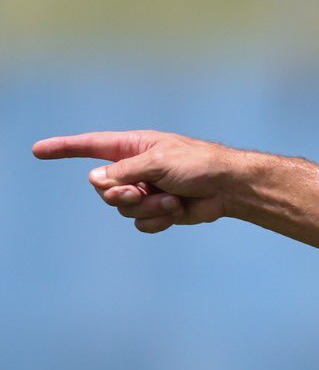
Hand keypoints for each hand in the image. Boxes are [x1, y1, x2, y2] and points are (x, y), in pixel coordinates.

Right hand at [33, 130, 239, 233]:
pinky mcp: (159, 211)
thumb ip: (124, 171)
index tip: (39, 150)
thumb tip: (96, 180)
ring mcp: (146, 191)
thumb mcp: (158, 161)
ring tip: (170, 200)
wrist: (229, 188)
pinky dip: (157, 220)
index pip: (90, 146)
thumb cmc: (199, 165)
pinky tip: (176, 211)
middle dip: (120, 194)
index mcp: (133, 147)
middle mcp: (135, 168)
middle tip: (142, 191)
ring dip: (146, 207)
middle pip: (103, 188)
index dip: (64, 148)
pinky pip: (141, 223)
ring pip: (122, 208)